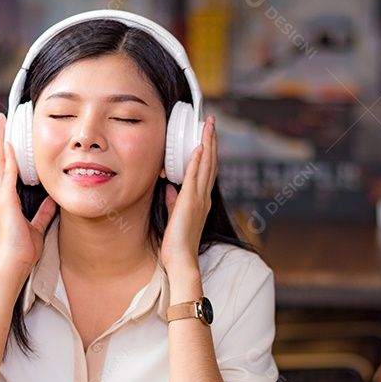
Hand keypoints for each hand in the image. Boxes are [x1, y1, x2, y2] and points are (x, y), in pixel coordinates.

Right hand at [0, 112, 56, 272]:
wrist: (18, 261)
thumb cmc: (25, 247)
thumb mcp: (38, 224)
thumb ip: (43, 211)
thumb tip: (52, 200)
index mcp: (6, 198)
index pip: (4, 167)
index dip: (5, 149)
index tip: (7, 132)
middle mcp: (0, 195)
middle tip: (0, 118)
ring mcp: (0, 197)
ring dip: (0, 142)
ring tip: (1, 123)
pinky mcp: (5, 202)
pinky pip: (7, 177)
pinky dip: (8, 161)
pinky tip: (9, 146)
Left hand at [161, 115, 215, 274]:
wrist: (181, 260)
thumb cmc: (177, 243)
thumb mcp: (174, 216)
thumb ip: (174, 201)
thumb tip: (169, 189)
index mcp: (200, 200)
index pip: (206, 169)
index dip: (208, 150)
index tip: (206, 133)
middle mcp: (203, 197)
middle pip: (210, 162)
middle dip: (211, 140)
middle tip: (210, 121)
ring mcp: (199, 199)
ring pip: (206, 165)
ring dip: (207, 144)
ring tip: (207, 125)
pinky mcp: (190, 203)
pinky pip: (195, 178)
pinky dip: (198, 162)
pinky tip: (198, 147)